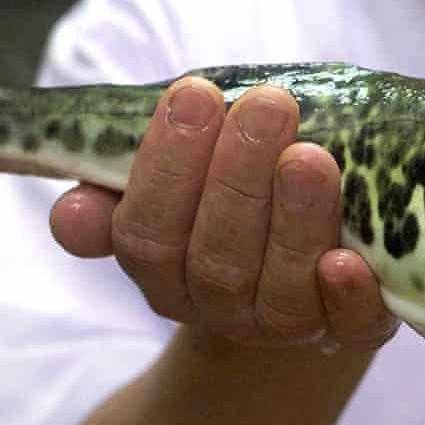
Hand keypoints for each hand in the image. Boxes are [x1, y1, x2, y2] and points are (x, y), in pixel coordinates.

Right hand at [48, 77, 397, 352]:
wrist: (319, 254)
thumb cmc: (241, 189)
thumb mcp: (181, 176)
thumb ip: (120, 182)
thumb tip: (72, 212)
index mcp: (165, 267)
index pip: (147, 233)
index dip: (166, 168)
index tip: (196, 94)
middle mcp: (220, 305)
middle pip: (215, 259)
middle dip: (239, 179)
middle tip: (268, 106)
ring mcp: (287, 325)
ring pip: (280, 290)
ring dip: (295, 222)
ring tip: (311, 157)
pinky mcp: (353, 330)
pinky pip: (350, 327)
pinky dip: (348, 296)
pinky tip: (348, 260)